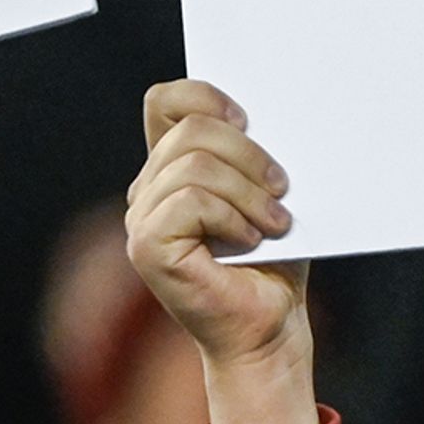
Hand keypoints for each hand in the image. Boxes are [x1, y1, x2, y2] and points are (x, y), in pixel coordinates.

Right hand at [126, 81, 314, 423]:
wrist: (270, 327)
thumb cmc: (274, 262)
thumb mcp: (267, 192)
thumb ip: (251, 153)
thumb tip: (266, 111)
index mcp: (171, 168)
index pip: (165, 101)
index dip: (205, 96)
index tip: (248, 121)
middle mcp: (147, 189)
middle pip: (190, 129)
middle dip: (248, 153)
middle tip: (281, 187)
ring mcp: (141, 219)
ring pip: (195, 165)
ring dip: (248, 192)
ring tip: (275, 221)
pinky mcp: (147, 247)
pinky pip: (191, 201)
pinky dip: (232, 217)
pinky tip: (252, 240)